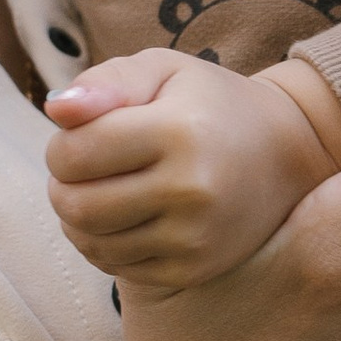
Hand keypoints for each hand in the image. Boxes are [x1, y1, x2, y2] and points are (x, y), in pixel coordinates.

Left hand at [44, 46, 339, 291]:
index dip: (61, 144)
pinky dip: (103, 244)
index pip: (74, 154)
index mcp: (179, 132)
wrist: (283, 155)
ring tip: (99, 190)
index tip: (80, 134)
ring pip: (90, 241)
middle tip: (81, 168)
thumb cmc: (207, 103)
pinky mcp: (193, 269)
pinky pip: (116, 267)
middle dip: (62, 184)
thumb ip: (107, 81)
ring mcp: (195, 238)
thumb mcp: (163, 70)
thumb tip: (57, 108)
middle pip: (77, 204)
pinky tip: (122, 217)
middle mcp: (191, 190)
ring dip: (77, 217)